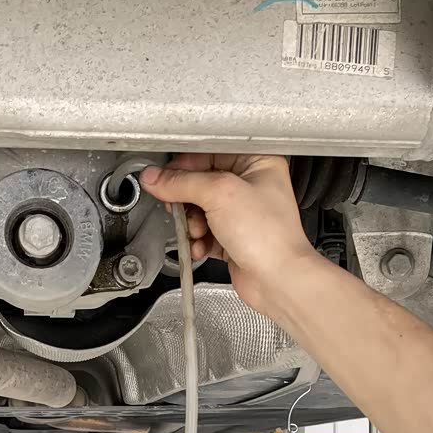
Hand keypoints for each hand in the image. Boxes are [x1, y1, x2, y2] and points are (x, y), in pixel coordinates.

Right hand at [139, 155, 319, 315]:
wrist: (278, 280)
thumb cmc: (269, 237)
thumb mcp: (220, 194)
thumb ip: (181, 183)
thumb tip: (155, 178)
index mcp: (257, 161)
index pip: (208, 152)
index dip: (183, 165)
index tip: (162, 177)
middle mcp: (250, 185)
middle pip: (200, 183)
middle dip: (186, 200)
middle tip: (177, 207)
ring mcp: (241, 213)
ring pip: (199, 210)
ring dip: (191, 224)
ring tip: (197, 231)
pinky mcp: (232, 237)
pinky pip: (203, 232)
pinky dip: (197, 240)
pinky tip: (200, 246)